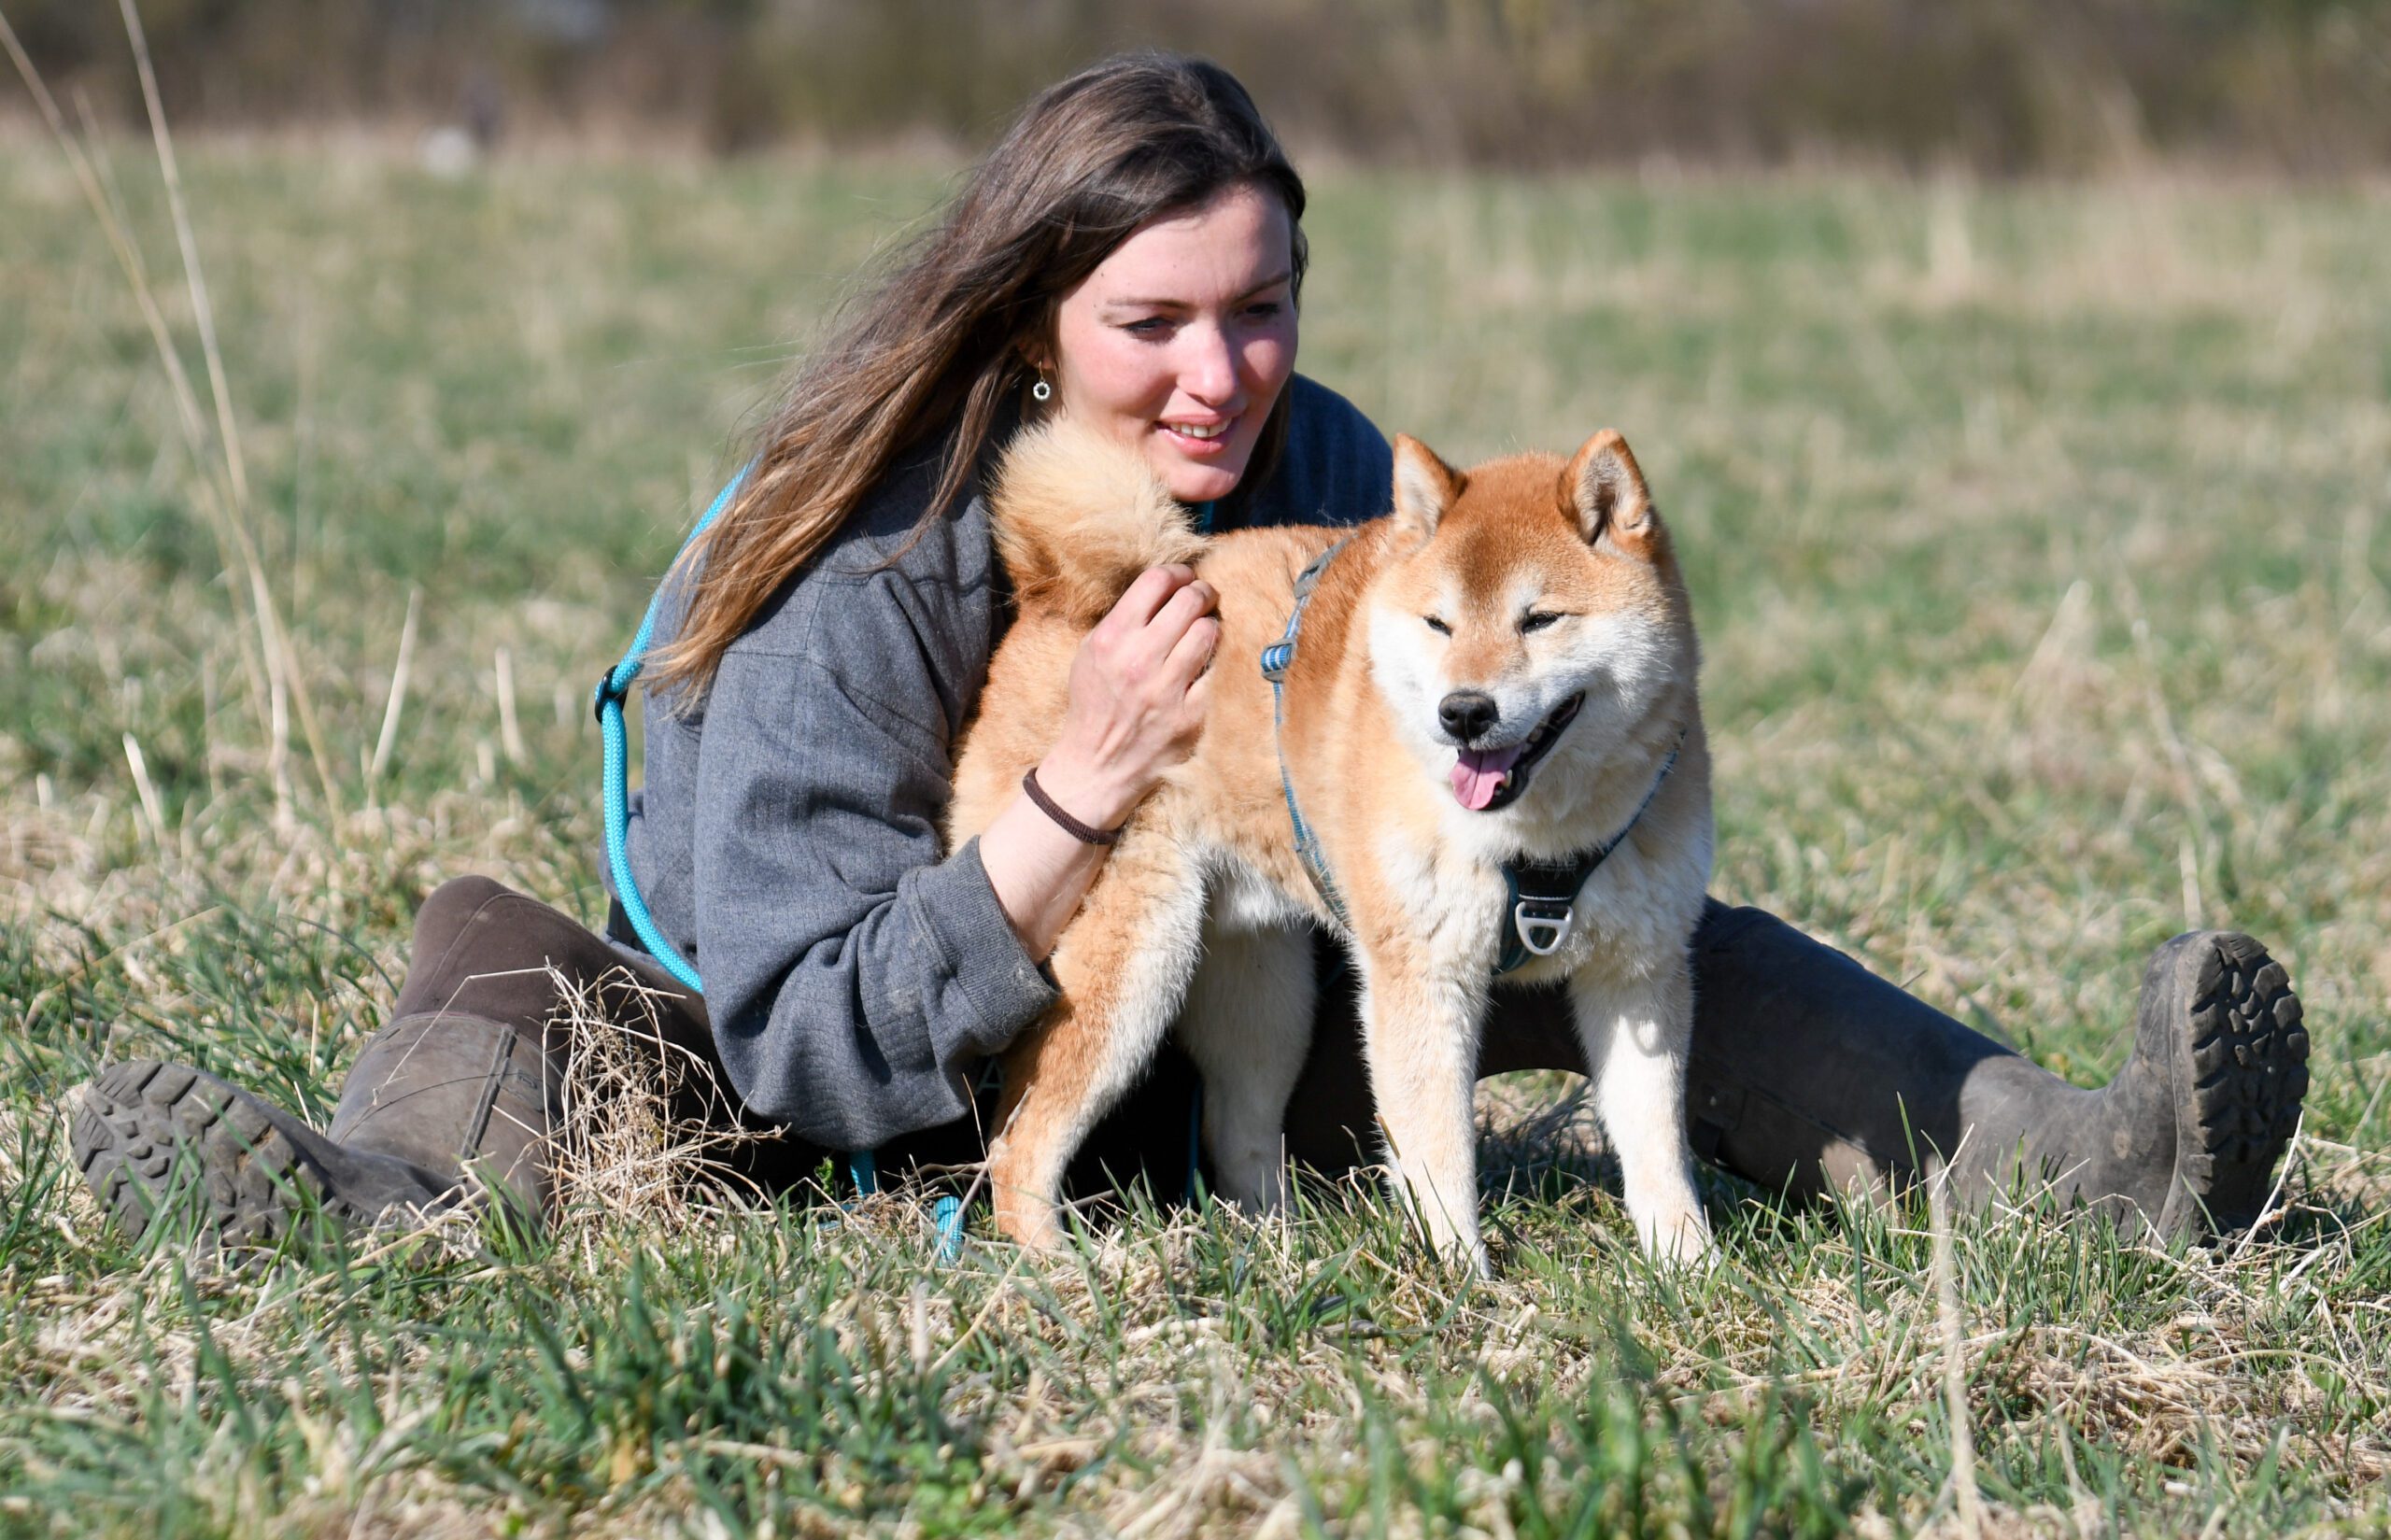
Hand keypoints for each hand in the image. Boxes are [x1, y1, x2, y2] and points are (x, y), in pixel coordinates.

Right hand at [1033, 563, 1218, 830]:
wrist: (1097, 764)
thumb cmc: (1095, 704)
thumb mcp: (1090, 654)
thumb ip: (1122, 619)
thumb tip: (1163, 588)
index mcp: (1111, 638)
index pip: (1156, 581)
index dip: (1178, 573)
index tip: (1185, 578)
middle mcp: (1139, 660)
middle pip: (1189, 600)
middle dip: (1202, 593)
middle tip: (1205, 599)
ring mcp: (1167, 689)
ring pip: (1209, 631)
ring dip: (1212, 626)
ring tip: (1206, 632)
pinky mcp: (1191, 716)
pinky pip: (1220, 672)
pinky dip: (1220, 661)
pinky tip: (1213, 661)